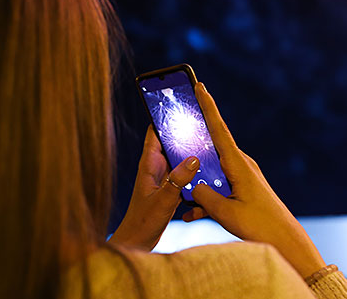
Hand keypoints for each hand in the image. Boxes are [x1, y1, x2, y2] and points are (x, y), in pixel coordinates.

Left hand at [109, 125, 199, 250]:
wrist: (137, 241)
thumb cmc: (143, 221)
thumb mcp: (163, 201)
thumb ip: (177, 181)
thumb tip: (193, 159)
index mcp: (149, 164)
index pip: (155, 132)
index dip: (165, 117)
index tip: (179, 105)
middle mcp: (156, 167)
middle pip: (170, 142)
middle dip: (184, 133)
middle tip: (203, 123)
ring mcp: (163, 177)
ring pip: (178, 157)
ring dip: (190, 151)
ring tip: (209, 143)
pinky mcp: (170, 188)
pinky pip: (183, 172)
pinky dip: (193, 169)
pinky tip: (206, 168)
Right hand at [182, 83, 325, 277]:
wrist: (286, 242)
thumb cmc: (260, 226)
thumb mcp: (226, 212)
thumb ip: (204, 197)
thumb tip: (192, 187)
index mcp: (238, 165)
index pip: (219, 129)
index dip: (208, 107)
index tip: (200, 86)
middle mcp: (241, 165)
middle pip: (212, 146)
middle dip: (195, 139)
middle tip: (178, 129)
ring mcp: (242, 177)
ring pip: (211, 171)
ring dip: (197, 181)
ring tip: (184, 194)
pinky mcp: (242, 189)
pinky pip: (218, 187)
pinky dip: (206, 198)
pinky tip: (191, 214)